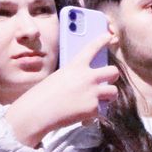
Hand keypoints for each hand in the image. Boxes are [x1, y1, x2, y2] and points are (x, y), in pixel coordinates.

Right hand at [2, 32, 118, 145]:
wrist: (37, 112)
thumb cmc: (42, 95)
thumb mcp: (58, 78)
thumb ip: (75, 77)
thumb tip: (89, 83)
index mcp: (75, 66)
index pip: (92, 48)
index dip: (101, 41)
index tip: (109, 36)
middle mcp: (88, 77)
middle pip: (113, 71)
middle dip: (113, 76)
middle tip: (108, 80)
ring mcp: (92, 92)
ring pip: (114, 92)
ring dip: (108, 96)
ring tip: (99, 100)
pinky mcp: (93, 108)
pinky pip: (103, 110)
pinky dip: (95, 113)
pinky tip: (85, 115)